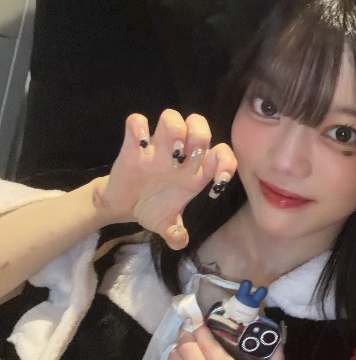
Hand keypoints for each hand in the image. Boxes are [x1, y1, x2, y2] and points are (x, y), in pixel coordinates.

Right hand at [97, 110, 236, 248]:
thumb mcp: (166, 225)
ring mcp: (157, 148)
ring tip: (168, 153)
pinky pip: (136, 122)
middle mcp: (180, 156)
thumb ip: (175, 234)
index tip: (217, 181)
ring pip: (172, 118)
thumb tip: (180, 241)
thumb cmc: (152, 208)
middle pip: (200, 127)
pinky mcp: (133, 145)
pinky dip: (138, 128)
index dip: (226, 163)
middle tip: (188, 159)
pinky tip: (138, 146)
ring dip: (174, 131)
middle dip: (199, 138)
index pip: (221, 155)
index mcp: (195, 174)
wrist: (125, 206)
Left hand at [160, 323, 283, 359]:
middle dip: (186, 332)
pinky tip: (176, 357)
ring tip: (183, 340)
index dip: (200, 327)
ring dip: (177, 345)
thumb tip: (280, 335)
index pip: (207, 343)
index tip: (199, 318)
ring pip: (174, 358)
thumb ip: (276, 359)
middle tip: (190, 326)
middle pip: (187, 347)